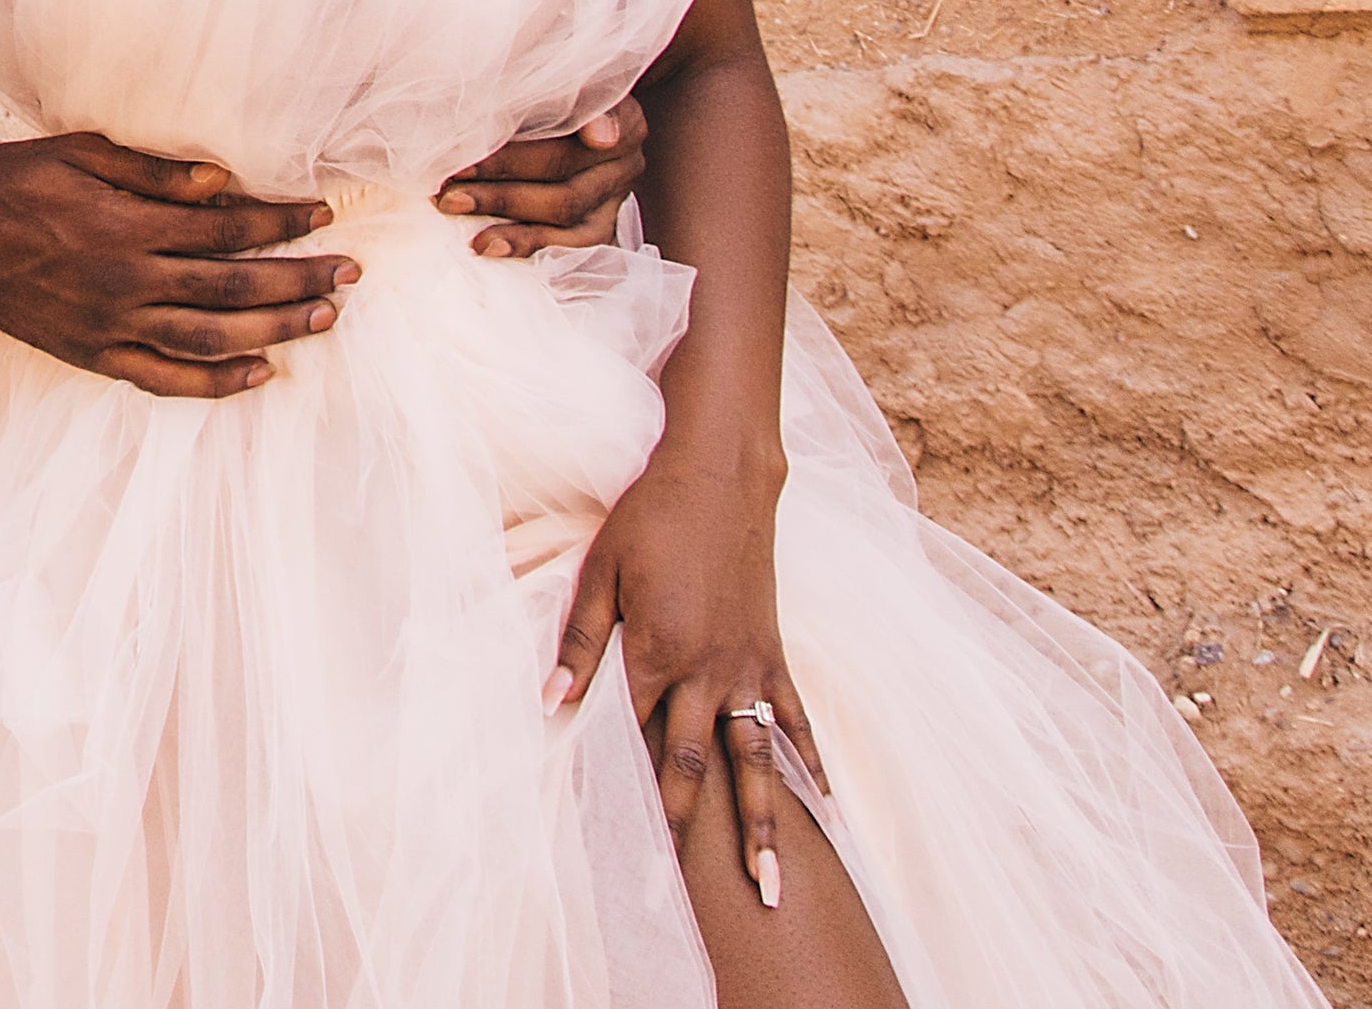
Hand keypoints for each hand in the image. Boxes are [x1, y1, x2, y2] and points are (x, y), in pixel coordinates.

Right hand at [0, 133, 351, 399]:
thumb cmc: (14, 180)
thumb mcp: (80, 153)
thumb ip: (155, 172)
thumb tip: (224, 182)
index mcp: (127, 225)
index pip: (227, 228)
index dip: (280, 222)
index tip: (322, 215)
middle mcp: (126, 280)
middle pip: (233, 288)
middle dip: (299, 280)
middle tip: (349, 274)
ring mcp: (111, 325)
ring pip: (210, 339)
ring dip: (275, 331)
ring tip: (324, 319)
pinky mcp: (94, 355)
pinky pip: (165, 379)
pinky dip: (217, 382)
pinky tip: (260, 374)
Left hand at [436, 97, 647, 259]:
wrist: (575, 115)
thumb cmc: (554, 92)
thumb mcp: (558, 83)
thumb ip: (563, 93)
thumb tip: (600, 134)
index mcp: (624, 118)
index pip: (570, 131)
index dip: (518, 147)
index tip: (467, 151)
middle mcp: (627, 161)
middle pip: (560, 173)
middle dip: (497, 180)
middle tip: (445, 186)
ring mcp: (616, 198)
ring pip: (564, 215)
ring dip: (507, 218)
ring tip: (457, 213)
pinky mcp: (604, 227)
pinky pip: (572, 247)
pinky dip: (528, 245)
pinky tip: (489, 247)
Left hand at [552, 452, 819, 911]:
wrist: (720, 476)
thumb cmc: (650, 519)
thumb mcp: (598, 574)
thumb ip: (577, 645)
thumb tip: (548, 705)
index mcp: (655, 651)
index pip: (625, 735)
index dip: (608, 785)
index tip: (600, 838)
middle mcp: (707, 670)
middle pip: (691, 765)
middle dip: (683, 832)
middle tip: (680, 896)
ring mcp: (748, 666)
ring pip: (755, 760)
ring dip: (762, 824)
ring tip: (771, 883)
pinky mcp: (774, 655)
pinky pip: (795, 721)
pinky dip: (808, 766)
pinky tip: (822, 808)